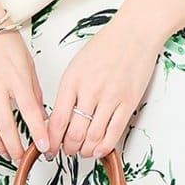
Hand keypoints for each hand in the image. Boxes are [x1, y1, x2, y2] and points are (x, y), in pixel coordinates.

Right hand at [0, 27, 50, 165]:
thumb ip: (32, 88)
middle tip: (22, 157)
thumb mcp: (27, 61)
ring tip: (6, 154)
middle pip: (6, 125)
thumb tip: (39, 111)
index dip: (38, 133)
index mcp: (17, 78)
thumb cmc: (3, 37)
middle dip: (16, 146)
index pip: (31, 112)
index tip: (45, 148)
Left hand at [46, 9, 165, 160]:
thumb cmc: (106, 45)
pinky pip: (114, 133)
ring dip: (85, 150)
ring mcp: (110, 98)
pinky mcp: (128, 103)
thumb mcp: (77, 65)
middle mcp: (90, 91)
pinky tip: (99, 150)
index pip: (57, 121)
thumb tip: (61, 118)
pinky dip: (104, 147)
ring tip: (81, 151)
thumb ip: (68, 91)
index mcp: (72, 81)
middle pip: (74, 133)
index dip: (51, 141)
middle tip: (66, 151)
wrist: (135, 33)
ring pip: (93, 137)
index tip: (49, 148)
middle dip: (67, 148)